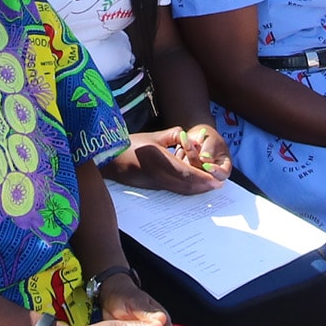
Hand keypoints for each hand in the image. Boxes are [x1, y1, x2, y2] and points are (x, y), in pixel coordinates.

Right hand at [113, 127, 227, 191]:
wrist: (109, 160)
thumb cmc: (129, 145)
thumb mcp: (152, 136)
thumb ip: (172, 135)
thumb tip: (186, 137)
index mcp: (159, 161)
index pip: (186, 173)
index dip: (203, 178)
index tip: (216, 180)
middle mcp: (158, 176)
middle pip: (186, 186)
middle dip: (203, 187)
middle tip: (217, 186)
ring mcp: (155, 184)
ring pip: (180, 191)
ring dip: (195, 190)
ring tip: (207, 187)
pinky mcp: (152, 188)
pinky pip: (173, 191)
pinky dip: (185, 190)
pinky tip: (191, 186)